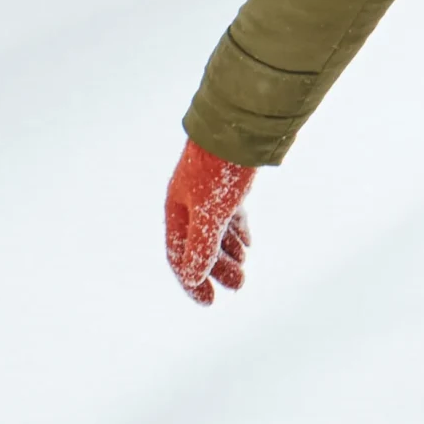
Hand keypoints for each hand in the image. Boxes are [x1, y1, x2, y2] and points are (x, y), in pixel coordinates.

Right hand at [166, 140, 255, 305]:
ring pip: (216, 229)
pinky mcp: (229, 181)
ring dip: (229, 251)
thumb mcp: (211, 211)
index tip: (209, 301)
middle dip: (217, 267)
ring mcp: (210, 190)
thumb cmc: (221, 166)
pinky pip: (229, 213)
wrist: (240, 121)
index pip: (180, 255)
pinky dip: (237, 230)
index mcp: (177, 209)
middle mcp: (190, 201)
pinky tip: (246, 244)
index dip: (192, 280)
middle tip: (239, 286)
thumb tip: (194, 277)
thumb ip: (202, 245)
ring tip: (245, 270)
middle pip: (200, 244)